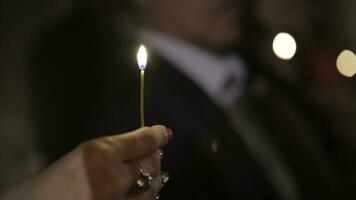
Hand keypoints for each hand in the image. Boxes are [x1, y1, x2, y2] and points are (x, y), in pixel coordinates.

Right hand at [2, 125, 171, 199]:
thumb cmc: (43, 187)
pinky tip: (143, 192)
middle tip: (155, 152)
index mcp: (97, 156)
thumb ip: (105, 152)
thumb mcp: (76, 159)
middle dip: (155, 156)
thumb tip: (132, 146)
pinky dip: (146, 196)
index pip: (139, 142)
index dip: (154, 136)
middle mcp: (113, 179)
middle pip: (150, 163)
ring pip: (152, 187)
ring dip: (154, 177)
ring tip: (152, 172)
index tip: (164, 133)